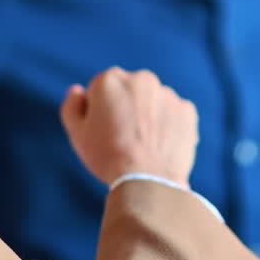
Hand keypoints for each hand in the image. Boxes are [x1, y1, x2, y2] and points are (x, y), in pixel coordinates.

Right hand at [60, 67, 198, 187]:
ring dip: (149, 116)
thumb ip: (72, 106)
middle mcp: (141, 79)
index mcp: (110, 79)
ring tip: (144, 145)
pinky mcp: (187, 110)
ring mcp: (167, 94)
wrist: (148, 181)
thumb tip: (78, 90)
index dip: (100, 112)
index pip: (101, 90)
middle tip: (124, 139)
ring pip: (153, 101)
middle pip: (129, 91)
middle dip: (126, 108)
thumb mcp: (77, 133)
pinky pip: (175, 114)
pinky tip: (161, 146)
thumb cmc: (107, 157)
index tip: (104, 132)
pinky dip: (170, 126)